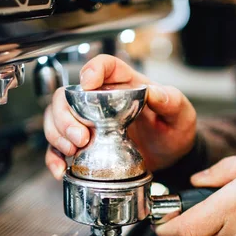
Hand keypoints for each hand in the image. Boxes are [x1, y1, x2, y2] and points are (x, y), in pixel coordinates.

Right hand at [44, 54, 196, 178]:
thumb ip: (171, 101)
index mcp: (124, 84)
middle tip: (81, 138)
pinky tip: (61, 170)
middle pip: (67, 95)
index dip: (91, 70)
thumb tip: (155, 92)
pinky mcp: (84, 145)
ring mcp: (89, 123)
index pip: (103, 65)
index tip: (88, 84)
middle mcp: (100, 100)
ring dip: (57, 134)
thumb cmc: (174, 129)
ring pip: (56, 119)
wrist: (172, 158)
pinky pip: (59, 148)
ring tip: (73, 150)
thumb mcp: (180, 115)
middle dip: (66, 116)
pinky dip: (54, 158)